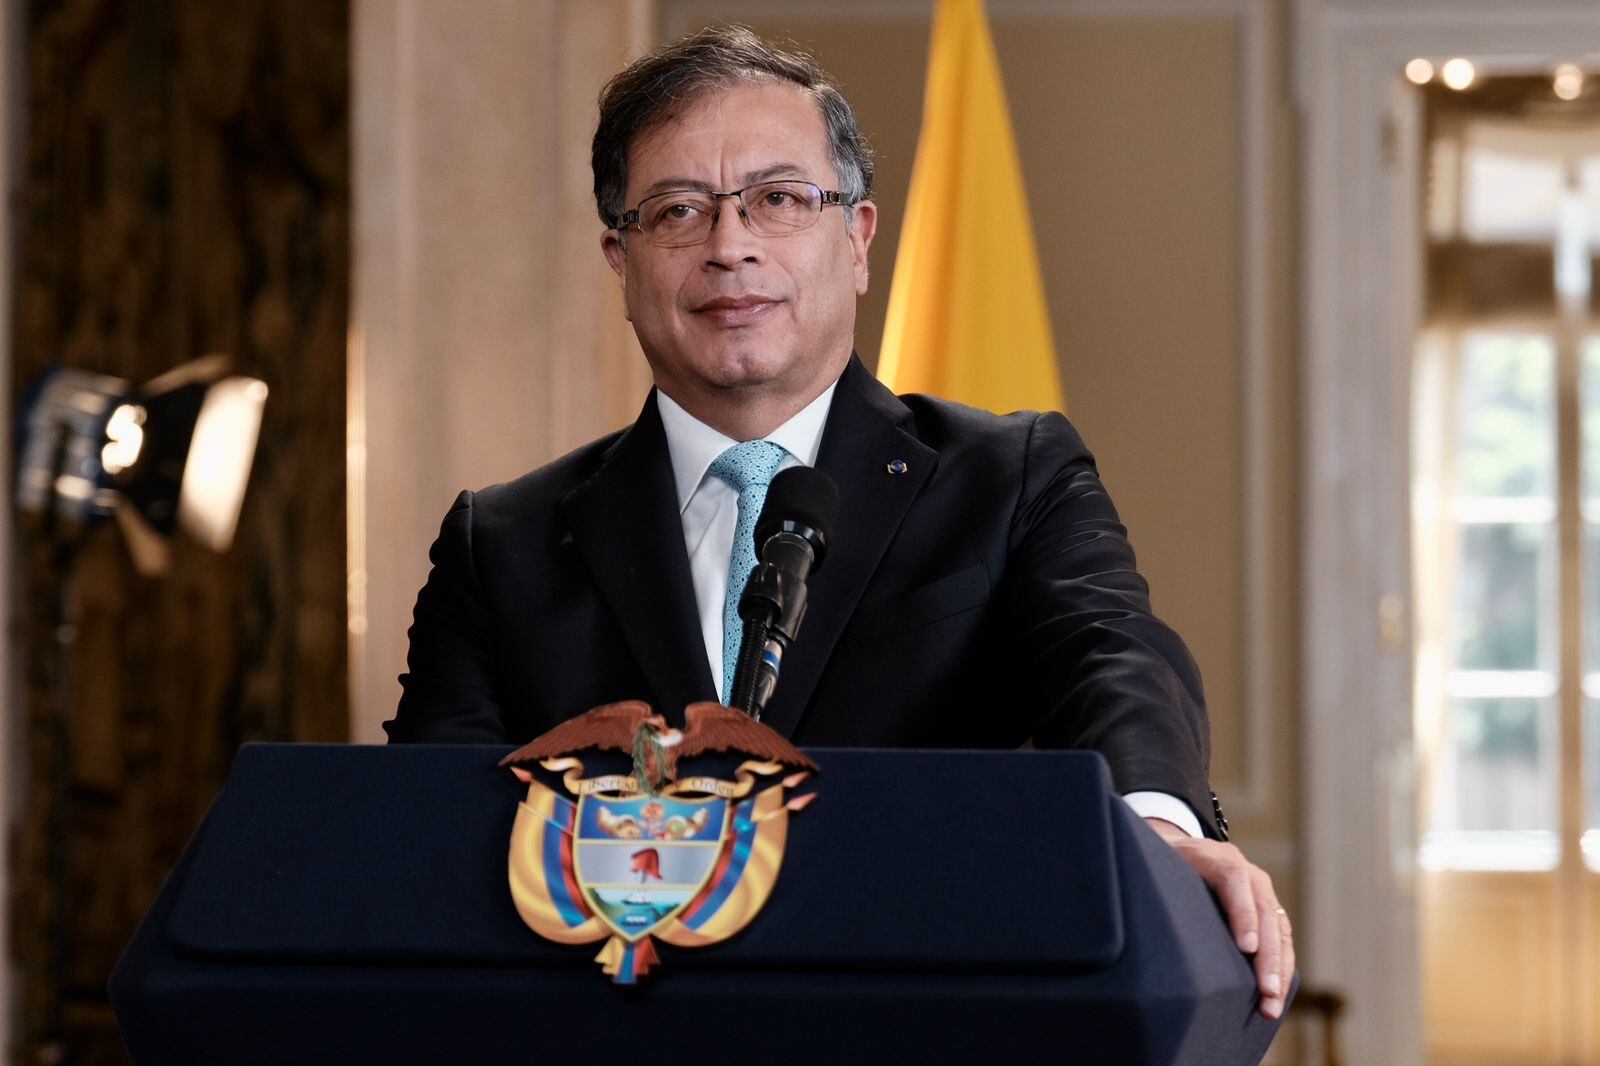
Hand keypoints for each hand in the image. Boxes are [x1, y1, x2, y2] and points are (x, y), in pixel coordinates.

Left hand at [1144, 817, 1292, 1019]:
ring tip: (1271, 1007)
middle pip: (1265, 912)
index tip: (1246, 948)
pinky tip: (1276, 998)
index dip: (1243, 913)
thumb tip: (1128, 908)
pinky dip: (1282, 970)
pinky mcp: (1270, 912)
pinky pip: (1282, 941)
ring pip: (1280, 931)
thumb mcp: (1157, 864)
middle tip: (1265, 991)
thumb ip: (1152, 880)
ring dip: (1279, 971)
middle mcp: (1248, 874)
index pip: (1234, 880)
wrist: (1183, 850)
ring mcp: (1262, 893)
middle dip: (1268, 956)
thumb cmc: (1165, 864)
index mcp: (1217, 858)